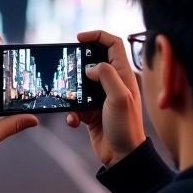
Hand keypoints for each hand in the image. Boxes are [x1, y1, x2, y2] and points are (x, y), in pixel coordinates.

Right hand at [66, 29, 145, 166]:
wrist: (122, 157)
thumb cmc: (126, 127)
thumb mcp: (119, 97)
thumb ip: (106, 75)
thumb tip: (90, 67)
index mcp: (124, 75)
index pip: (113, 44)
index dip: (96, 36)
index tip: (78, 38)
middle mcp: (113, 83)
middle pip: (94, 61)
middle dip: (78, 64)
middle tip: (67, 68)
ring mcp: (101, 98)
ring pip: (80, 84)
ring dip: (71, 91)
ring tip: (67, 98)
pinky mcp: (91, 112)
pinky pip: (75, 105)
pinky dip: (71, 112)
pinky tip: (73, 121)